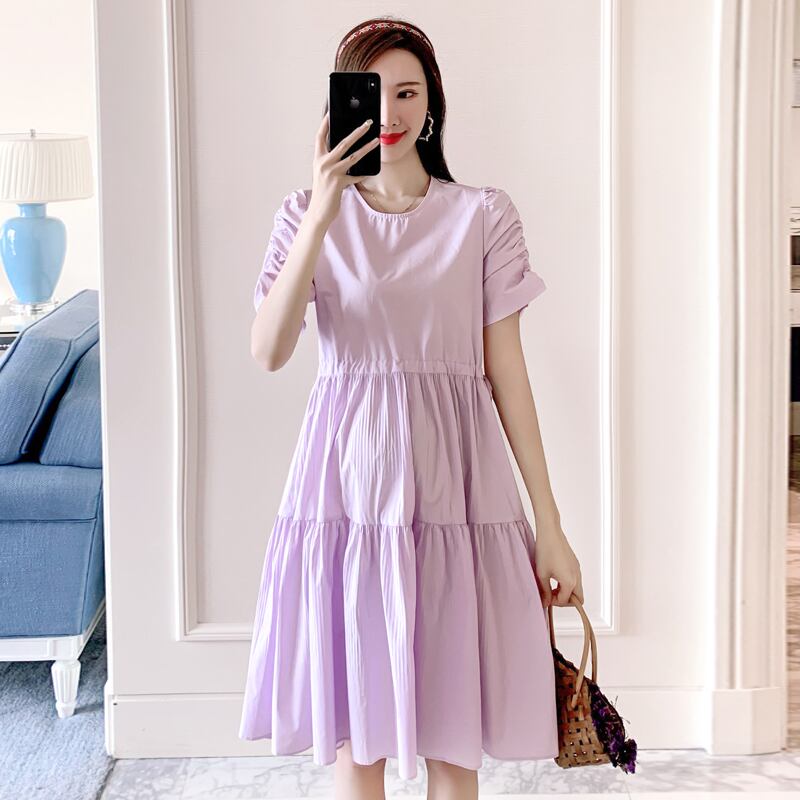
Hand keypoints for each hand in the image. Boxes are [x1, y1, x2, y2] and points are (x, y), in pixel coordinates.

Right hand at [307, 112, 380, 227]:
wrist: (318, 211)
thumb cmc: (323, 192)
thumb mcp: (323, 173)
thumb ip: (332, 162)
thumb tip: (346, 152)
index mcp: (318, 159)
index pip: (320, 136)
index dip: (325, 123)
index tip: (331, 112)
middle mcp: (323, 163)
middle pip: (342, 142)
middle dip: (357, 132)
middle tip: (367, 123)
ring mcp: (331, 173)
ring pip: (353, 156)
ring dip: (366, 148)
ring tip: (376, 141)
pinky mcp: (339, 183)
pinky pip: (356, 176)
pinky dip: (364, 174)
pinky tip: (371, 171)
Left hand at [532, 520, 583, 608]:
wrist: (550, 532)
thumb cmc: (545, 551)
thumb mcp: (541, 574)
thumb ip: (545, 591)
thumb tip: (545, 602)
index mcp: (570, 582)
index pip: (565, 601)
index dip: (554, 602)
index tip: (545, 597)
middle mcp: (577, 577)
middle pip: (578, 598)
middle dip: (565, 600)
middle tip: (552, 595)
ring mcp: (577, 570)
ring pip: (577, 589)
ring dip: (566, 591)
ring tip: (551, 586)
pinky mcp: (575, 564)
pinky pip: (575, 579)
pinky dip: (567, 583)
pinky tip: (555, 576)